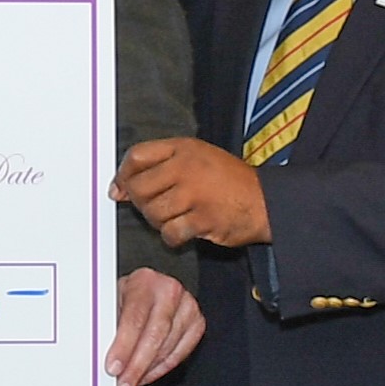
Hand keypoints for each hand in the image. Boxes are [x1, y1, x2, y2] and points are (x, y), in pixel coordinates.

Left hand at [108, 267, 203, 385]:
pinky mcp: (197, 323)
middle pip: (155, 335)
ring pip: (168, 348)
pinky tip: (147, 374)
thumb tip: (101, 356)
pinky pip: (180, 354)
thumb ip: (109, 326)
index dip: (124, 347)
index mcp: (144, 281)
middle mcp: (169, 290)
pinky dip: (161, 368)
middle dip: (137, 366)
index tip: (113, 368)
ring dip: (147, 370)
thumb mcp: (113, 302)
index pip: (134, 318)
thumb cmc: (129, 297)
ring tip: (130, 381)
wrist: (151, 287)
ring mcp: (187, 306)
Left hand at [115, 138, 269, 252]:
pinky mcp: (203, 219)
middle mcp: (187, 167)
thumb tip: (118, 189)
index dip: (123, 174)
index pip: (136, 156)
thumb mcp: (197, 157)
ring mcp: (195, 194)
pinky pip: (170, 233)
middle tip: (155, 206)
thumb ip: (158, 166)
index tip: (121, 188)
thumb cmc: (228, 181)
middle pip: (139, 188)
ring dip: (158, 221)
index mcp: (183, 148)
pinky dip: (173, 237)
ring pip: (152, 213)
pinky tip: (185, 230)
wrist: (266, 201)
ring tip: (175, 217)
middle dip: (141, 203)